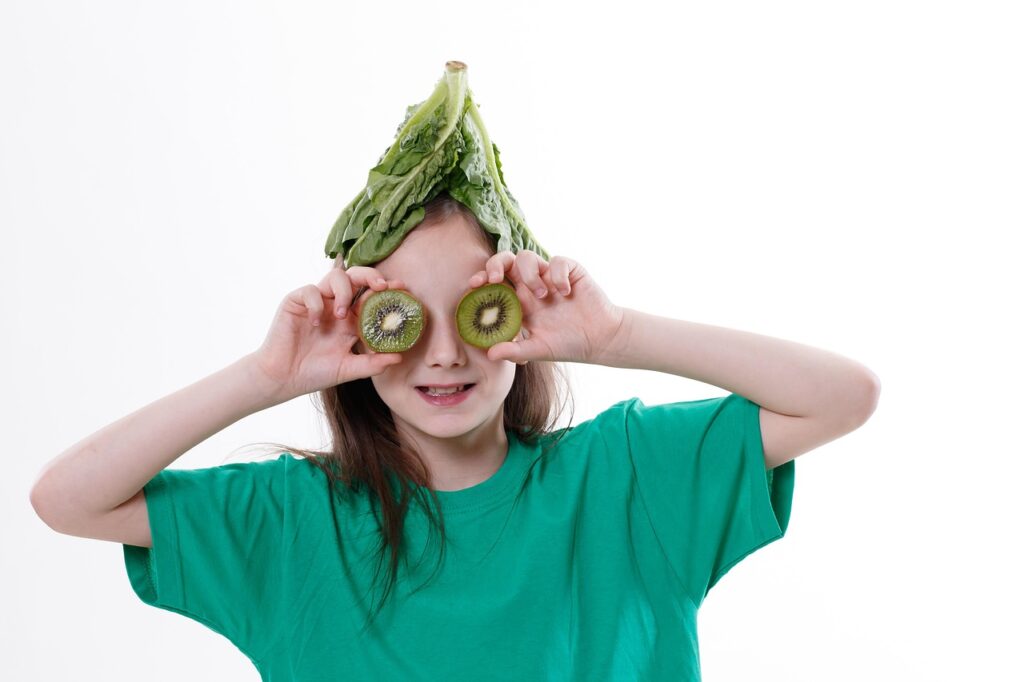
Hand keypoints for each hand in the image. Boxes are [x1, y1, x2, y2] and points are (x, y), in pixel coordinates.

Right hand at [251, 266, 407, 400]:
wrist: (283, 379)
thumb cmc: (314, 373)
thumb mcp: (348, 369)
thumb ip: (372, 364)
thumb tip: (399, 357)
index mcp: (351, 319)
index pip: (371, 296)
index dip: (386, 290)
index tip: (402, 289)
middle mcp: (336, 306)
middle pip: (356, 277)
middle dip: (371, 275)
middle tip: (381, 286)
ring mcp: (317, 302)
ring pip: (335, 276)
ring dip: (344, 291)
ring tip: (343, 314)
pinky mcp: (296, 302)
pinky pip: (310, 290)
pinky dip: (316, 303)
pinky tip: (316, 322)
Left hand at [468, 250, 625, 364]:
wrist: (601, 339)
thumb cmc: (568, 344)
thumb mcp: (538, 350)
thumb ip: (514, 350)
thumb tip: (490, 354)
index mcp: (519, 300)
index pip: (495, 282)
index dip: (483, 279)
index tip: (475, 285)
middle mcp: (531, 284)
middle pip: (506, 261)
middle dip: (496, 263)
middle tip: (495, 279)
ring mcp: (550, 276)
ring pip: (527, 256)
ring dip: (530, 275)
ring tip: (543, 296)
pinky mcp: (570, 270)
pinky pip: (557, 261)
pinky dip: (557, 275)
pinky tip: (566, 293)